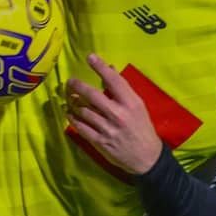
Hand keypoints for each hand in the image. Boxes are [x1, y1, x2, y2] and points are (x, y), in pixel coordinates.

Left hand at [66, 53, 162, 174]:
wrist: (146, 157)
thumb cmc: (142, 127)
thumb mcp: (138, 106)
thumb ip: (123, 89)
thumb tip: (110, 69)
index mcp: (130, 103)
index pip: (114, 80)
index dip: (100, 67)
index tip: (90, 57)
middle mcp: (118, 114)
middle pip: (93, 95)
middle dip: (78, 86)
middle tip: (70, 81)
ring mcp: (107, 128)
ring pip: (84, 111)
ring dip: (73, 102)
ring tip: (69, 97)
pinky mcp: (99, 141)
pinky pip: (81, 127)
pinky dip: (72, 118)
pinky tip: (69, 113)